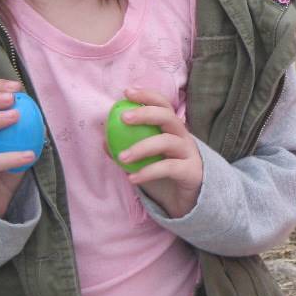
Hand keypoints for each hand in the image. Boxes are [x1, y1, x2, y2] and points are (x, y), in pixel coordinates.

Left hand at [111, 88, 204, 218]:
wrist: (188, 202)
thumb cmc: (164, 177)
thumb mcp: (144, 161)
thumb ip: (127, 149)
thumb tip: (104, 139)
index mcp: (173, 130)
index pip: (163, 105)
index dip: (147, 96)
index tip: (127, 93)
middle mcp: (183, 137)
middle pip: (168, 117)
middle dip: (146, 113)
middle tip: (124, 117)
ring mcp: (189, 154)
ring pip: (167, 142)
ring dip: (141, 147)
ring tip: (121, 157)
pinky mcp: (192, 172)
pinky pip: (168, 168)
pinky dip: (148, 172)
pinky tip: (132, 178)